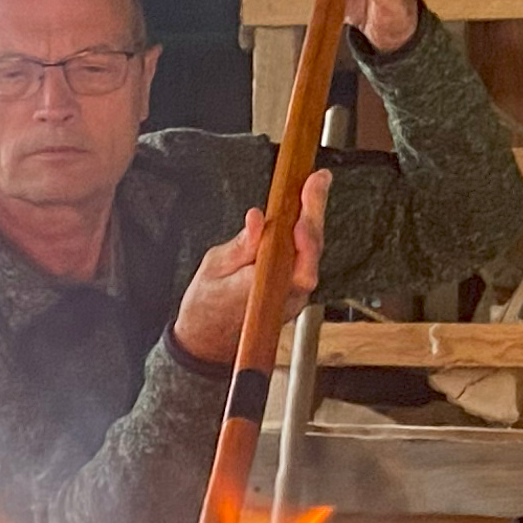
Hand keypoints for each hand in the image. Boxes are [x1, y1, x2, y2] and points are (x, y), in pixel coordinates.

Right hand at [172, 168, 327, 364]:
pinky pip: (304, 263)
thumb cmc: (205, 308)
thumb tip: (257, 219)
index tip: (310, 197)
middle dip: (315, 212)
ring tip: (313, 189)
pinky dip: (305, 237)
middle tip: (317, 180)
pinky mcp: (291, 294)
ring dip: (313, 222)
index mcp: (265, 289)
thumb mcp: (213, 269)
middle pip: (311, 252)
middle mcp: (286, 296)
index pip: (299, 256)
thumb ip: (240, 246)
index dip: (309, 227)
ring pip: (311, 257)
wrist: (205, 343)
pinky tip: (304, 215)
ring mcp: (292, 298)